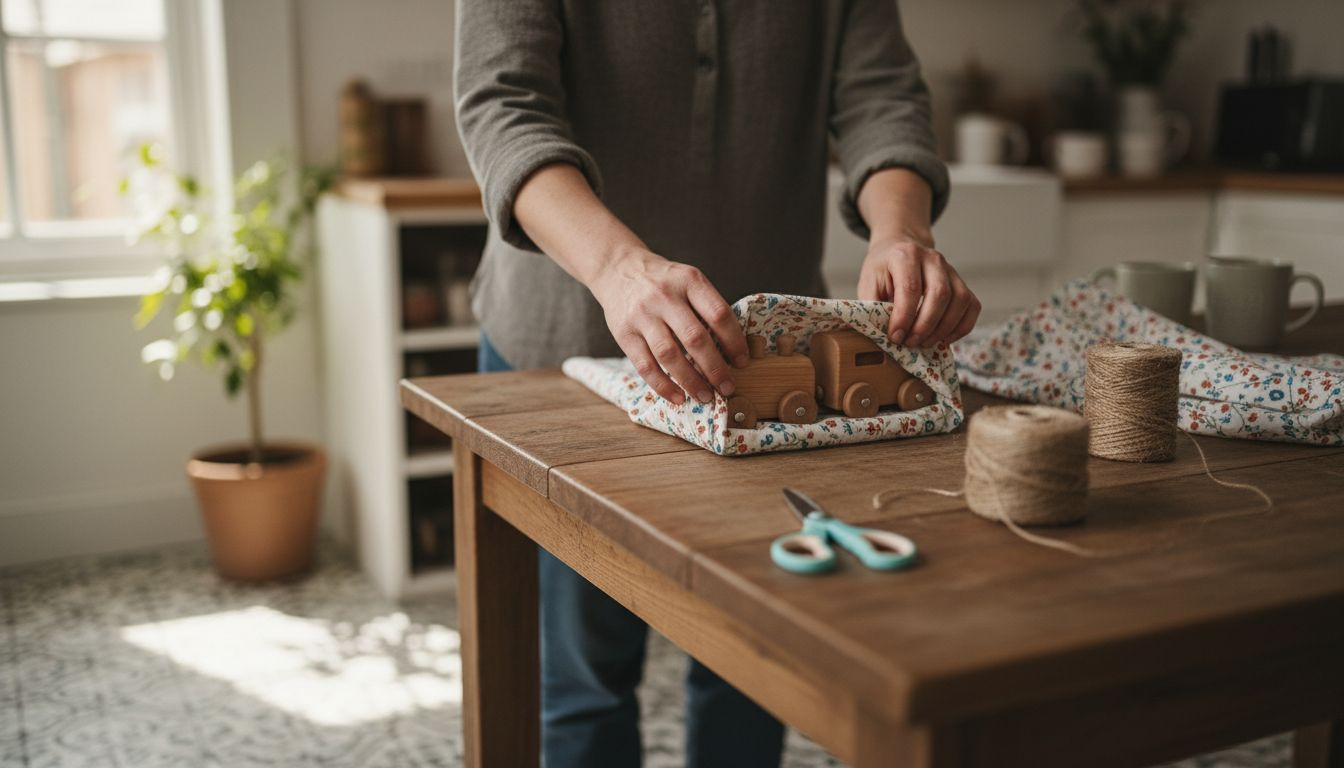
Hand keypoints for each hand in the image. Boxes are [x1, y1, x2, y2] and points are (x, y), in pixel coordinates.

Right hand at [589, 249, 749, 404]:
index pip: (718, 314)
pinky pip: (645, 366)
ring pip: (670, 355)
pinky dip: (663, 386)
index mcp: (689, 281)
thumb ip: (706, 307)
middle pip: (695, 338)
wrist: (618, 269)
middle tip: (728, 387)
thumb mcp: (688, 280)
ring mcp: (642, 315)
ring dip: (690, 381)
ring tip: (706, 397)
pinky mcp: (623, 333)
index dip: (734, 342)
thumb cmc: (663, 282)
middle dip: (715, 368)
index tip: (742, 362)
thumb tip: (731, 350)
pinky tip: (678, 397)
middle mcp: (665, 296)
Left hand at [857, 234, 980, 346]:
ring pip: (960, 300)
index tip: (895, 337)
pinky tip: (944, 338)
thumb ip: (873, 306)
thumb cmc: (883, 270)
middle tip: (910, 343)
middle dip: (925, 326)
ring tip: (924, 342)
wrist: (900, 248)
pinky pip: (972, 306)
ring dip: (944, 329)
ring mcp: (951, 269)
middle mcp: (932, 258)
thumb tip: (882, 335)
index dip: (904, 317)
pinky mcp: (961, 282)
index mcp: (906, 255)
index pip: (910, 288)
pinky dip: (961, 327)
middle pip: (940, 294)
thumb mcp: (868, 283)